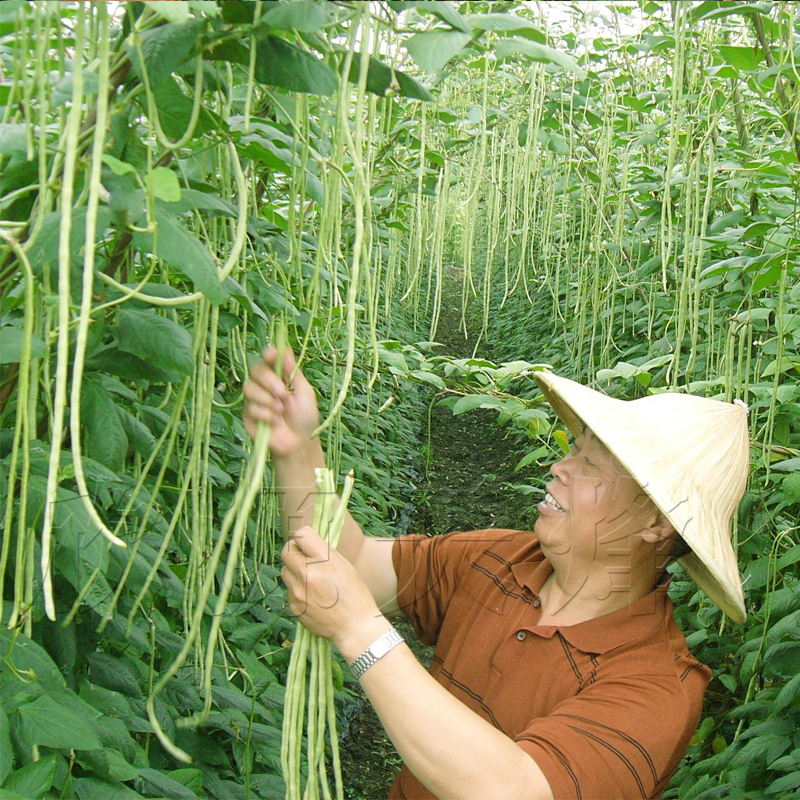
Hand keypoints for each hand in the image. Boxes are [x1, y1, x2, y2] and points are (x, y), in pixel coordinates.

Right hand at [243, 345, 319, 458]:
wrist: (299, 444)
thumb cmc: (305, 418)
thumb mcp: (305, 392)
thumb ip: (294, 372)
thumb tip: (285, 349)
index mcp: (280, 376)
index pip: (268, 359)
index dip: (268, 354)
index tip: (271, 356)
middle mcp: (264, 385)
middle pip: (256, 370)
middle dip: (269, 381)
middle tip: (284, 394)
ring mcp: (255, 400)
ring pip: (249, 388)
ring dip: (267, 400)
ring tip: (281, 411)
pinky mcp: (248, 415)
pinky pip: (250, 408)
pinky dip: (265, 415)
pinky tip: (275, 422)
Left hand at [280, 526, 387, 653]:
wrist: (354, 626)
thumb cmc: (354, 594)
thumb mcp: (344, 565)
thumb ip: (323, 552)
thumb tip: (305, 544)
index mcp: (324, 560)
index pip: (301, 535)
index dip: (303, 538)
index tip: (307, 544)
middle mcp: (307, 573)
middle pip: (286, 551)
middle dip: (294, 553)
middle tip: (305, 559)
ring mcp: (298, 592)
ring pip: (285, 571)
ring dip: (294, 571)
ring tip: (310, 580)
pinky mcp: (294, 606)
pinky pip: (289, 590)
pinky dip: (297, 590)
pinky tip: (312, 597)